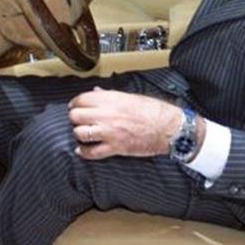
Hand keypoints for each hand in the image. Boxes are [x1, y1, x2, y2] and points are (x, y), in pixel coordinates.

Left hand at [68, 87, 203, 159]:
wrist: (169, 127)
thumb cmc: (155, 111)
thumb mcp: (131, 97)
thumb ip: (110, 96)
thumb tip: (97, 92)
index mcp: (112, 99)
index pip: (82, 99)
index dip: (76, 103)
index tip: (76, 105)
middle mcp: (108, 115)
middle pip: (76, 116)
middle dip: (75, 118)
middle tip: (78, 119)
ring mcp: (110, 132)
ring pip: (81, 133)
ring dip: (79, 133)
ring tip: (83, 133)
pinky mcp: (115, 147)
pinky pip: (92, 152)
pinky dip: (84, 152)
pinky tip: (82, 150)